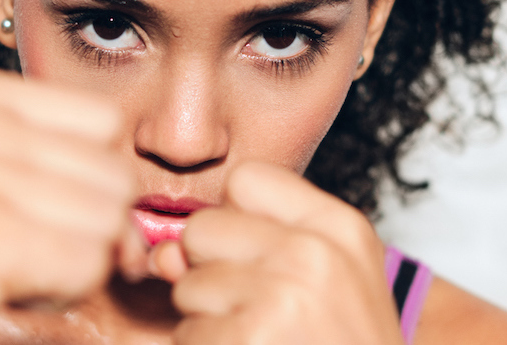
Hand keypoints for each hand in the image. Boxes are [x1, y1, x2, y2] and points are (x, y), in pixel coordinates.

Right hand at [0, 70, 145, 344]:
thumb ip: (68, 170)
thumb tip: (146, 218)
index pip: (106, 124)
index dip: (94, 181)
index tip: (40, 213)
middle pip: (115, 176)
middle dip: (89, 231)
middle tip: (17, 253)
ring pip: (109, 225)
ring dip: (75, 266)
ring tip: (6, 269)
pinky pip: (87, 267)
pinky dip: (61, 294)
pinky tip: (1, 291)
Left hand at [152, 162, 403, 344]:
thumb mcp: (325, 286)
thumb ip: (248, 248)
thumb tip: (165, 253)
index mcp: (341, 229)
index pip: (247, 179)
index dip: (237, 220)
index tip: (264, 259)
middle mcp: (313, 254)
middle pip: (202, 228)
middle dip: (212, 273)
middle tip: (264, 316)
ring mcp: (279, 299)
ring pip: (186, 288)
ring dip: (208, 324)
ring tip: (264, 344)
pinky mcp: (247, 339)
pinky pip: (186, 334)